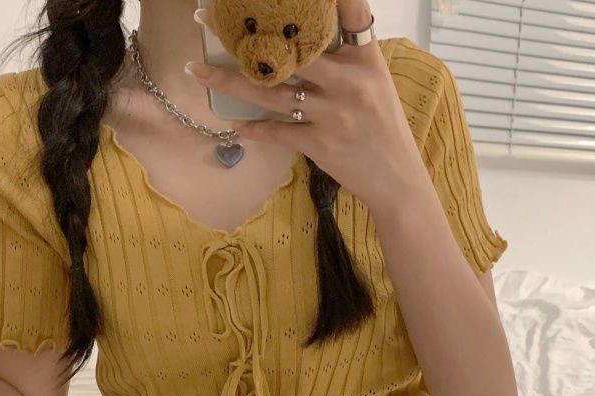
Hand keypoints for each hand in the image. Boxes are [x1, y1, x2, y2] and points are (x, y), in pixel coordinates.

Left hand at [188, 0, 423, 211]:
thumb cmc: (383, 129)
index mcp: (367, 60)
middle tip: (210, 21)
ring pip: (272, 91)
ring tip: (198, 70)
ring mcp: (333, 114)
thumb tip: (303, 40)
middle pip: (293, 51)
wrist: (396, 180)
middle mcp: (350, 82)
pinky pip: (277, 131)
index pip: (351, 13)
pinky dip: (253, 129)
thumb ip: (346, 59)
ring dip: (230, 81)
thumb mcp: (376, 84)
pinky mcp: (319, 143)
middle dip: (251, 36)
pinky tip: (234, 124)